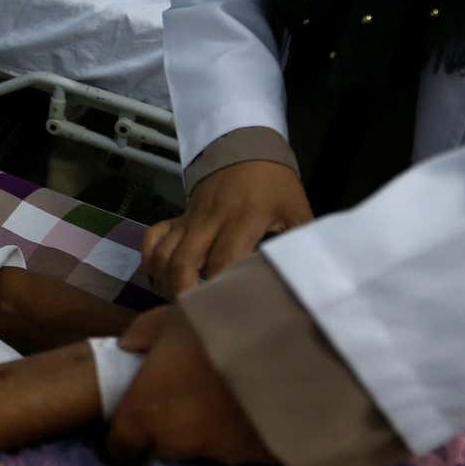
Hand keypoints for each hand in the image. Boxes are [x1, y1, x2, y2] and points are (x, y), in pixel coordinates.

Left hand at [105, 307, 273, 465]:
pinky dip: (252, 433)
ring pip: (208, 450)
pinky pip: (249, 450)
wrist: (289, 341)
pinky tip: (263, 407)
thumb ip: (144, 334)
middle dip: (171, 430)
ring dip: (213, 430)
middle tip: (189, 399)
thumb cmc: (218, 322)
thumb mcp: (173, 315)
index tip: (137, 421)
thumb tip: (128, 347)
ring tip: (232, 398)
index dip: (126, 436)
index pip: (120, 446)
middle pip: (165, 449)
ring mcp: (223, 456)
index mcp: (145, 412)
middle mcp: (178, 443)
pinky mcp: (262, 460)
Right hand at [142, 160, 310, 296]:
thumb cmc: (275, 186)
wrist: (246, 148)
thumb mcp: (297, 210)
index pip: (224, 259)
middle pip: (185, 262)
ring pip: (165, 253)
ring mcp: (190, 218)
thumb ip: (302, 243)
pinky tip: (159, 279)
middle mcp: (211, 219)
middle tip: (194, 317)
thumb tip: (314, 277)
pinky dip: (150, 259)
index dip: (221, 288)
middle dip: (185, 293)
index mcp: (244, 218)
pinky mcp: (178, 216)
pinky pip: (153, 237)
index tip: (226, 312)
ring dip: (167, 282)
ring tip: (180, 304)